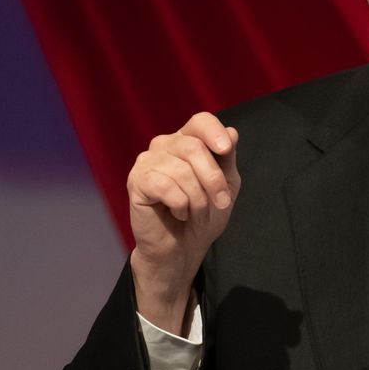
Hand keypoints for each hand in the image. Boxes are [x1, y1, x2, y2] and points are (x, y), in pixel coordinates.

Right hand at [126, 112, 240, 334]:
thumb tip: (231, 131)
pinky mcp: (136, 182)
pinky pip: (165, 186)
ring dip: (198, 197)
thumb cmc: (204, 214)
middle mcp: (164, 145)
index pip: (200, 121)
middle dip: (213, 179)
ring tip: (196, 212)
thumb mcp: (226, 184)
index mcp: (187, 141)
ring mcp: (147, 161)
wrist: (183, 248)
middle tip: (222, 203)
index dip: (214, 132)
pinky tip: (178, 213)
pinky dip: (180, 204)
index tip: (226, 150)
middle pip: (194, 147)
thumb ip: (227, 159)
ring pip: (181, 169)